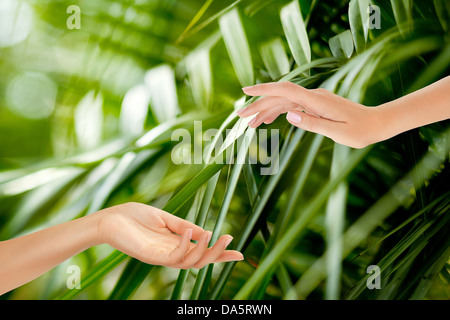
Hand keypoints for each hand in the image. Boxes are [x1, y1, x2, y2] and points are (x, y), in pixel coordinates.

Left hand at [96, 202, 243, 268]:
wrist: (109, 219)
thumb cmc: (134, 217)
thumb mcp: (164, 218)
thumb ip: (183, 226)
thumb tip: (205, 231)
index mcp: (175, 244)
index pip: (202, 252)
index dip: (220, 253)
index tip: (240, 252)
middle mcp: (170, 254)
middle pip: (201, 261)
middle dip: (219, 254)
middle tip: (233, 242)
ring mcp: (161, 257)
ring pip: (191, 262)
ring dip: (206, 250)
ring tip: (217, 235)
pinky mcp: (151, 256)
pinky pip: (174, 256)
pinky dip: (186, 245)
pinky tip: (192, 231)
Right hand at [237, 81, 380, 148]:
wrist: (377, 123)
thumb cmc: (360, 131)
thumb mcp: (338, 132)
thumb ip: (313, 123)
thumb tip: (288, 115)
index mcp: (317, 101)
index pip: (285, 90)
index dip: (264, 90)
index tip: (246, 91)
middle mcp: (314, 96)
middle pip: (280, 97)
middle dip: (259, 105)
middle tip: (241, 118)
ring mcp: (315, 100)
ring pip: (285, 102)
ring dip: (267, 110)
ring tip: (251, 123)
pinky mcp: (316, 105)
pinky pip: (293, 106)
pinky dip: (279, 111)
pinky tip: (270, 119)